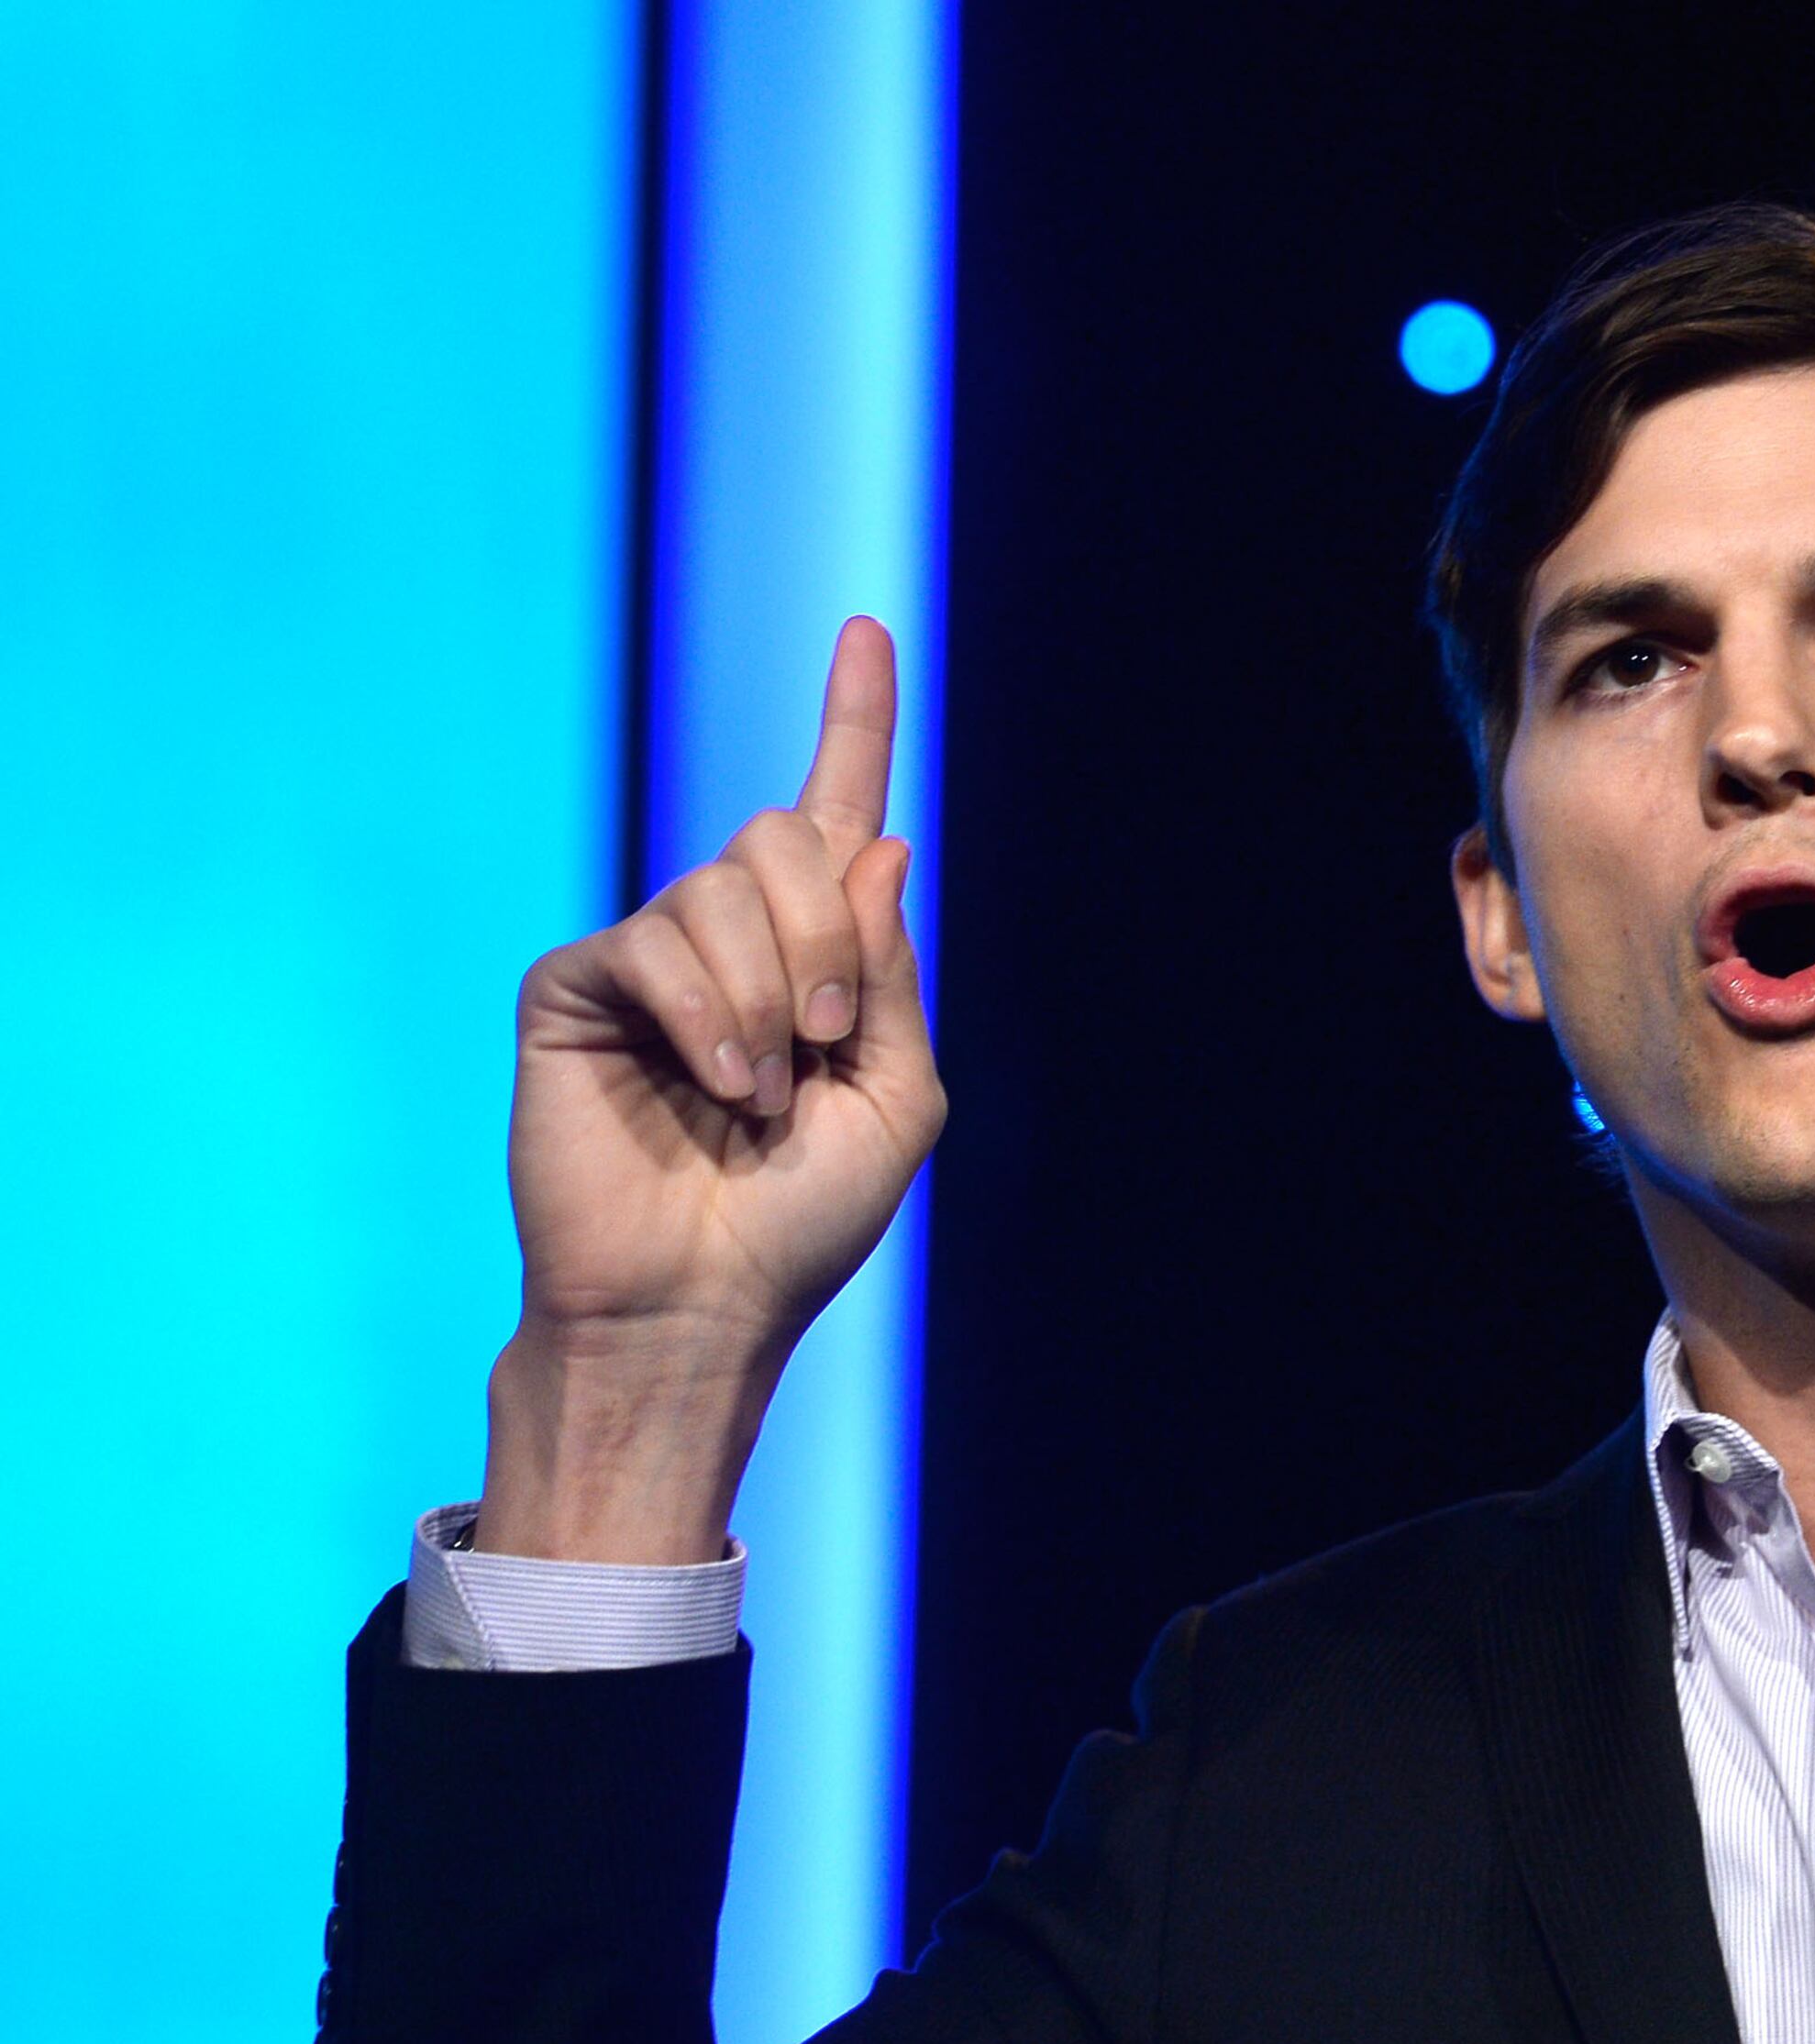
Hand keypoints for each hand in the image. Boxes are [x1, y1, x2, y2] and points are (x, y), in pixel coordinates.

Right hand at [478, 619, 945, 1559]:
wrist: (702, 1305)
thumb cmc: (801, 1220)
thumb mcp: (896, 1095)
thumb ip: (889, 970)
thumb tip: (878, 840)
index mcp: (820, 956)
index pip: (838, 813)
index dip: (855, 717)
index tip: (866, 627)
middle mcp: (734, 938)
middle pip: (785, 835)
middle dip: (828, 937)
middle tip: (824, 1042)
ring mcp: (650, 957)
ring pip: (723, 887)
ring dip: (768, 996)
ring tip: (756, 1093)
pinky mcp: (577, 986)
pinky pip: (653, 941)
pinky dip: (705, 1013)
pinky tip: (711, 1083)